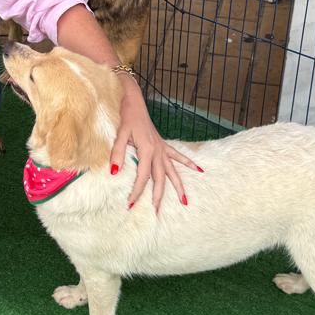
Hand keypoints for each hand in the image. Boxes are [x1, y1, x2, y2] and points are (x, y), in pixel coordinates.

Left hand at [110, 76, 200, 214]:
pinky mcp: (163, 144)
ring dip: (179, 186)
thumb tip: (115, 172)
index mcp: (147, 151)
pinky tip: (199, 170)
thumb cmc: (126, 116)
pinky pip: (178, 156)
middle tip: (156, 213)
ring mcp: (162, 148)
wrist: (134, 101)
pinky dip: (188, 163)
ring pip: (172, 171)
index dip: (137, 191)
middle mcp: (158, 152)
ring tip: (185, 202)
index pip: (142, 177)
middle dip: (159, 197)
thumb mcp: (120, 134)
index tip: (131, 204)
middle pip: (160, 179)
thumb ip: (118, 153)